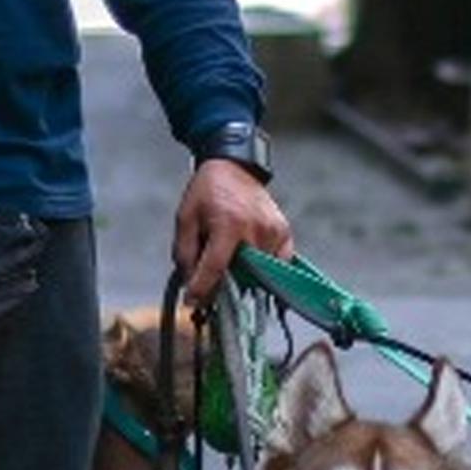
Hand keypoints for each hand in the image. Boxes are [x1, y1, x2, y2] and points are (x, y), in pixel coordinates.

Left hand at [170, 158, 289, 305]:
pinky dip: (264, 271)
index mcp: (229, 224)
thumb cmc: (207, 191)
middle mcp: (256, 230)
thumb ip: (186, 254)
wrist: (234, 167)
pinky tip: (250, 266)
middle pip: (240, 276)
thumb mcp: (185, 219)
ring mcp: (274, 233)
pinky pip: (277, 265)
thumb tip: (190, 284)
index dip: (202, 289)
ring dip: (244, 279)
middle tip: (211, 291)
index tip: (192, 303)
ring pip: (259, 274)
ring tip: (230, 271)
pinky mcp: (285, 233)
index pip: (216, 268)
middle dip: (224, 288)